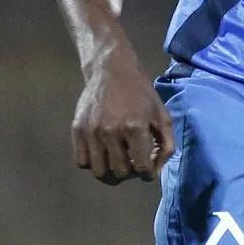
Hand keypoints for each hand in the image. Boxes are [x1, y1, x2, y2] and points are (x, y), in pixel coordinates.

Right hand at [71, 56, 175, 182]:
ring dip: (110, 172)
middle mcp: (111, 131)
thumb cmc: (141, 95)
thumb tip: (155, 173)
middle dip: (130, 172)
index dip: (147, 172)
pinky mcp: (77, 129)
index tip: (147, 167)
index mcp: (135, 127)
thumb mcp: (162, 116)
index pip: (141, 168)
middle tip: (133, 162)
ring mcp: (91, 131)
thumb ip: (165, 146)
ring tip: (118, 161)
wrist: (112, 71)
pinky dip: (92, 163)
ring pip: (99, 172)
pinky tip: (102, 153)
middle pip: (120, 173)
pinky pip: (81, 161)